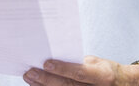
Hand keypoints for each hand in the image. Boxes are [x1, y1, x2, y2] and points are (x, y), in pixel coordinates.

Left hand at [23, 56, 138, 85]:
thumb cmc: (108, 71)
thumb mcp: (98, 63)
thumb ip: (79, 63)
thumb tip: (56, 58)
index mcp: (103, 76)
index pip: (80, 72)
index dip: (62, 68)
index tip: (45, 63)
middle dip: (46, 80)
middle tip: (30, 72)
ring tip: (30, 79)